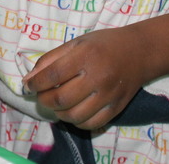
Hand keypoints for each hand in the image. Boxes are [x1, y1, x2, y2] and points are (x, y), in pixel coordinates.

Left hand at [23, 26, 147, 129]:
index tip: (28, 86)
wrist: (139, 52)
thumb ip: (51, 59)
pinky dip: (76, 122)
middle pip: (61, 99)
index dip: (35, 84)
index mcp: (85, 56)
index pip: (52, 76)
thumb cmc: (103, 44)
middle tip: (41, 95)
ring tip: (56, 104)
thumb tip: (29, 80)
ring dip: (58, 113)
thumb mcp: (75, 43)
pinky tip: (72, 111)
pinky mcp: (116, 108)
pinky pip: (91, 124)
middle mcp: (97, 77)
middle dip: (44, 100)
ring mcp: (108, 95)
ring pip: (74, 116)